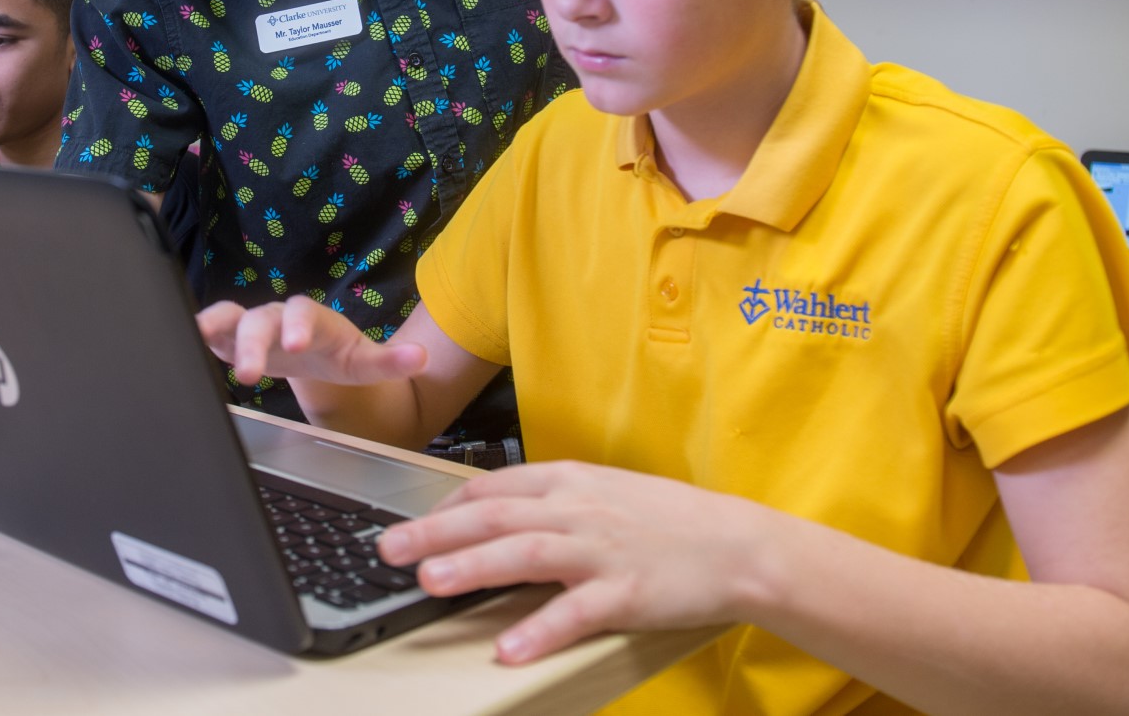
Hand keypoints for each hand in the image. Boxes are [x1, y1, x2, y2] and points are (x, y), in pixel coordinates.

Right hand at [196, 295, 426, 386]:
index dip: (298, 326)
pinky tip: (185, 343)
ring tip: (199, 337)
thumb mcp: (365, 362)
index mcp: (311, 319)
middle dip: (253, 343)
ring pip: (229, 318)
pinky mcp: (231, 340)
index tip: (296, 346)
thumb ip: (390, 362)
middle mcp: (278, 317)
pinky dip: (199, 334)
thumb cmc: (338, 355)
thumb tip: (421, 359)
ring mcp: (252, 325)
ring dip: (215, 328)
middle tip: (248, 374)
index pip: (302, 314)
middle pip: (261, 320)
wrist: (316, 353)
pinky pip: (213, 331)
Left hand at [375, 461, 769, 663]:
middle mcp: (580, 509)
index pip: (494, 487)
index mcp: (571, 481)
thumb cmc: (669, 521)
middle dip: (437, 532)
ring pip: (525, 553)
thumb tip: (496, 513)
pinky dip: (539, 630)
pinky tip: (507, 649)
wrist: (739, 544)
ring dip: (473, 567)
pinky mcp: (627, 592)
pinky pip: (576, 612)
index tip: (412, 522)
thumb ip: (552, 500)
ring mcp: (603, 549)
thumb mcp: (605, 492)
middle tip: (389, 548)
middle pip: (495, 516)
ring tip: (429, 583)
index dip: (446, 506)